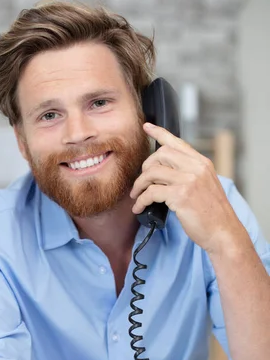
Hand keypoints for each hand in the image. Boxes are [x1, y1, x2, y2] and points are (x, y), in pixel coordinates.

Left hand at [130, 123, 243, 253]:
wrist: (223, 231)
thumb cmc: (213, 213)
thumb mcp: (205, 186)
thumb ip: (190, 174)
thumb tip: (166, 172)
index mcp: (202, 163)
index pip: (177, 142)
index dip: (159, 133)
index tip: (146, 127)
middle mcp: (196, 168)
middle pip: (160, 154)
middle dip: (145, 167)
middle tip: (142, 182)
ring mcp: (188, 180)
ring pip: (152, 172)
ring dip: (139, 185)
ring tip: (136, 195)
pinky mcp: (180, 196)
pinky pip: (151, 192)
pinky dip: (141, 200)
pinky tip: (139, 208)